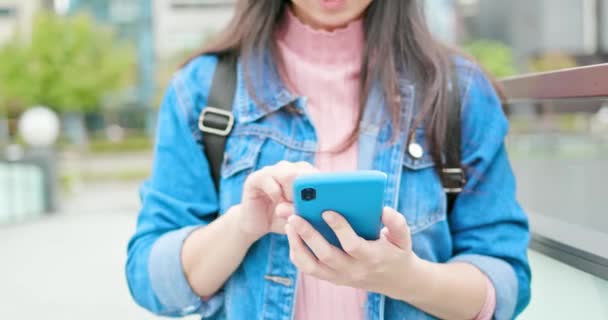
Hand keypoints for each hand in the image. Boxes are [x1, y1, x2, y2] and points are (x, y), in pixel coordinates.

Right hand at [237, 161, 317, 241]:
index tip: (327, 200)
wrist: (256, 225)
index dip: (322, 185)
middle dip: (308, 190)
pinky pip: (270, 182)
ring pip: (288, 174)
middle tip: (308, 208)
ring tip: (293, 207)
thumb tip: (321, 208)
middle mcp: (286, 168)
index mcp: (300, 173)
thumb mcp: (299, 218)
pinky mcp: (255, 178)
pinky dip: (277, 196)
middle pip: (303, 170)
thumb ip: (309, 212)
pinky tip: (278, 207)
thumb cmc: (282, 220)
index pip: (315, 172)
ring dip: (293, 193)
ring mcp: (270, 171)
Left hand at [285, 207, 419, 296]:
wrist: (395, 280)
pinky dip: (297, 253)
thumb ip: (397, 222)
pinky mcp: (331, 278)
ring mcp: (340, 277)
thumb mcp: (404, 237)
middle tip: (294, 215)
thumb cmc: (396, 251)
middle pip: (326, 255)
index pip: (352, 245)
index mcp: (372, 257)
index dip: (339, 228)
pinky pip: (308, 269)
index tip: (326, 210)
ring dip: (297, 245)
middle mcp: (353, 270)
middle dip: (308, 234)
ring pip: (311, 266)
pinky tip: (292, 234)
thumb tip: (383, 209)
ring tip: (289, 224)